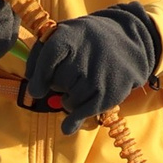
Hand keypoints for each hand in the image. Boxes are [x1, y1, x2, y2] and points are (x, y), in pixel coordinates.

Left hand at [21, 3, 160, 134]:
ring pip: (68, 101)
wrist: (128, 42)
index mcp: (70, 36)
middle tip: (72, 73)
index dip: (40, 75)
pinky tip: (67, 127)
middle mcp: (85, 55)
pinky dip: (73, 120)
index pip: (49, 56)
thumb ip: (40, 56)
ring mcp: (98, 76)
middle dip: (58, 84)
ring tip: (79, 87)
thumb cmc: (85, 41)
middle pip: (57, 83)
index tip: (36, 91)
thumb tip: (33, 91)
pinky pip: (83, 112)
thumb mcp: (62, 35)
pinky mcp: (109, 94)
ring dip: (68, 99)